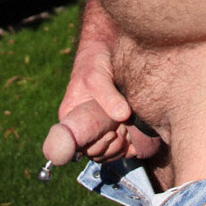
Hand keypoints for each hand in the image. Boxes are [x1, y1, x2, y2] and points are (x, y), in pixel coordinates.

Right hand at [55, 44, 131, 162]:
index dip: (96, 146)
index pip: (77, 148)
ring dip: (122, 145)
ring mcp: (100, 130)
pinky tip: (135, 131)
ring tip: (129, 126)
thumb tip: (122, 115)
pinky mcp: (116, 129)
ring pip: (110, 153)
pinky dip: (130, 145)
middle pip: (96, 153)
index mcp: (70, 119)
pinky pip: (122, 149)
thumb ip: (107, 95)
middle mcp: (83, 128)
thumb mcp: (97, 75)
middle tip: (123, 128)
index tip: (110, 133)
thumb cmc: (95, 62)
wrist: (107, 53)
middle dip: (112, 145)